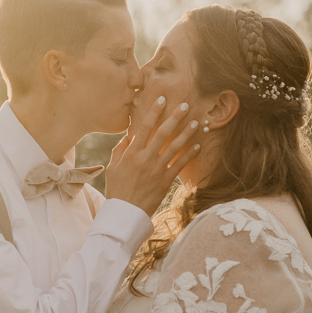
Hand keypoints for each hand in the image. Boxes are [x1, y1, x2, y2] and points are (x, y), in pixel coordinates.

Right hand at [105, 81, 200, 216]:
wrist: (125, 213)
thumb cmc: (117, 189)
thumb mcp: (113, 168)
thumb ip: (120, 150)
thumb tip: (129, 135)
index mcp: (131, 153)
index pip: (144, 127)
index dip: (154, 112)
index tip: (162, 99)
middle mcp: (145, 159)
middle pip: (162, 133)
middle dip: (174, 117)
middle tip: (185, 105)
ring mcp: (156, 170)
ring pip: (175, 147)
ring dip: (187, 133)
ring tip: (196, 122)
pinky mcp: (165, 181)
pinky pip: (180, 165)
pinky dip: (190, 155)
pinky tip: (198, 146)